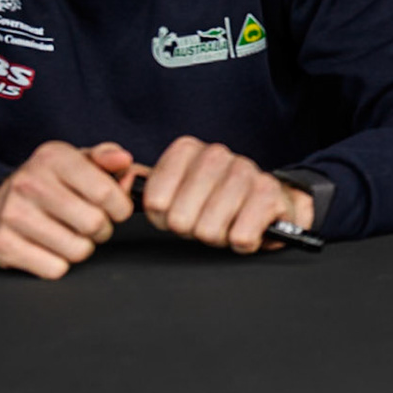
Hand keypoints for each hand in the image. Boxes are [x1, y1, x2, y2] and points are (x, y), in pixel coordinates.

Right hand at [0, 141, 136, 279]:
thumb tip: (124, 161)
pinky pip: (55, 268)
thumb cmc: (51, 182)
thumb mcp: (78, 161)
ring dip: (82, 248)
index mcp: (53, 158)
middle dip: (103, 229)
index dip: (121, 208)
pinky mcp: (2, 243)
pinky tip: (50, 247)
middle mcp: (29, 183)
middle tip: (93, 225)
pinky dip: (60, 264)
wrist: (0, 201)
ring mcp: (12, 214)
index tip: (116, 210)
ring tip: (71, 234)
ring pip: (77, 250)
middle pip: (94, 223)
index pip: (105, 192)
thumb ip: (106, 157)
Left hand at [138, 136, 313, 253]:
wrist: (271, 202)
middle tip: (206, 222)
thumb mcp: (178, 189)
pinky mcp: (269, 194)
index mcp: (187, 150)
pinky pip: (240, 237)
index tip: (179, 214)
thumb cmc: (217, 200)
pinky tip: (247, 228)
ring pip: (209, 230)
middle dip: (192, 231)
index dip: (164, 220)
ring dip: (219, 237)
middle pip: (180, 220)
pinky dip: (242, 243)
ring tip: (228, 224)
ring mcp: (246, 172)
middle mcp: (216, 154)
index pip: (155, 201)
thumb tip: (121, 181)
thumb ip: (145, 185)